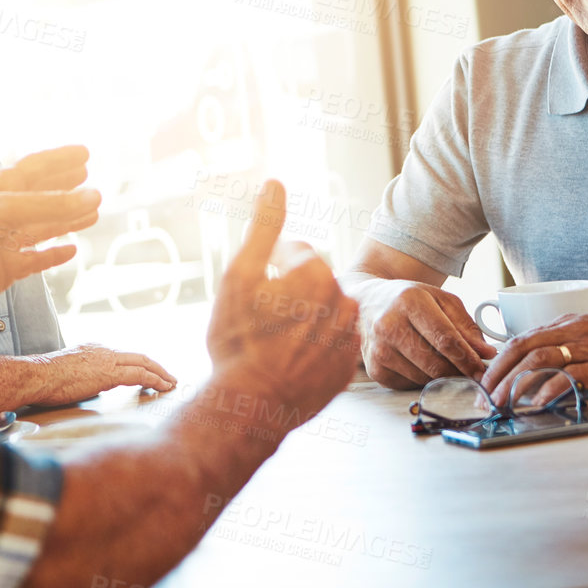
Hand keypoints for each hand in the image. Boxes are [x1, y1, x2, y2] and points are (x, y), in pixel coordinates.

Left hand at [0, 145, 100, 320]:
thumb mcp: (5, 210)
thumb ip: (49, 204)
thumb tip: (94, 196)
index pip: (34, 167)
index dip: (59, 158)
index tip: (85, 152)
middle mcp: (2, 213)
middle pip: (41, 195)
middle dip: (65, 185)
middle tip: (88, 175)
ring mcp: (4, 242)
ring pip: (43, 227)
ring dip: (67, 219)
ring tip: (93, 212)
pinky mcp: (4, 270)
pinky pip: (36, 260)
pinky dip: (54, 255)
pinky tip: (71, 250)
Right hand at [0, 345, 176, 411]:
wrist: (37, 376)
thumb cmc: (45, 379)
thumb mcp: (68, 372)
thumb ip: (84, 377)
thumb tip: (93, 387)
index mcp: (93, 349)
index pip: (123, 356)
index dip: (139, 364)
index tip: (148, 372)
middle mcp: (103, 350)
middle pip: (138, 356)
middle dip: (156, 366)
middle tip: (169, 377)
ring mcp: (107, 360)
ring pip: (143, 363)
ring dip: (160, 373)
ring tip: (171, 383)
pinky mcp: (109, 373)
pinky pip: (139, 375)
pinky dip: (155, 380)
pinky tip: (163, 387)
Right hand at [206, 181, 360, 428]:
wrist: (250, 405)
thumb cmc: (238, 340)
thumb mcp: (240, 275)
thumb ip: (263, 226)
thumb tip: (275, 182)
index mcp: (318, 272)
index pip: (291, 253)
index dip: (265, 270)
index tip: (251, 298)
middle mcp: (343, 300)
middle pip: (309, 283)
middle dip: (287, 295)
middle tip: (259, 324)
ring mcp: (349, 336)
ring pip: (321, 314)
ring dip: (301, 320)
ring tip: (273, 345)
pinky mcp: (347, 368)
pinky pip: (329, 346)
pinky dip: (312, 349)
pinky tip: (288, 362)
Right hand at [360, 282, 494, 388]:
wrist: (368, 302)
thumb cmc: (408, 300)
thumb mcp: (441, 300)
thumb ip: (466, 326)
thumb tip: (485, 353)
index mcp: (409, 301)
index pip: (445, 339)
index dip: (467, 359)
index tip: (481, 369)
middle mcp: (388, 325)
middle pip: (435, 363)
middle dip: (458, 372)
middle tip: (470, 373)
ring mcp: (378, 350)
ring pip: (423, 377)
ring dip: (441, 376)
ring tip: (445, 363)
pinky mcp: (375, 369)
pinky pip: (409, 384)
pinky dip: (422, 378)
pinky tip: (420, 363)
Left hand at [482, 310, 587, 403]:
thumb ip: (569, 346)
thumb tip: (541, 369)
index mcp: (568, 324)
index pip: (521, 340)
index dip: (498, 362)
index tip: (485, 383)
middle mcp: (574, 332)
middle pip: (523, 349)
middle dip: (498, 375)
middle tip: (485, 399)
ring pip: (540, 361)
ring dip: (515, 384)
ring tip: (503, 404)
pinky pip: (571, 376)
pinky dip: (549, 390)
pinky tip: (538, 404)